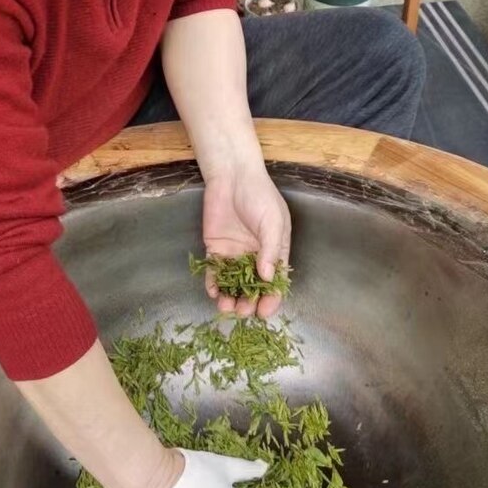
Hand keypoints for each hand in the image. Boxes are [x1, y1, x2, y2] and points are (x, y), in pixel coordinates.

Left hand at [202, 162, 291, 317]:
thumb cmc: (259, 195)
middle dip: (248, 302)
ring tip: (226, 307)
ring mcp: (234, 253)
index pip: (275, 282)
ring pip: (233, 283)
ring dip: (230, 296)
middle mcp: (255, 256)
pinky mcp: (215, 248)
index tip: (264, 313)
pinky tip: (212, 292)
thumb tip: (268, 278)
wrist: (232, 175)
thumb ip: (270, 250)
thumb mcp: (273, 221)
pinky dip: (213, 283)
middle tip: (242, 311)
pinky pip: (214, 271)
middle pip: (253, 287)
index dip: (271, 299)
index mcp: (274, 251)